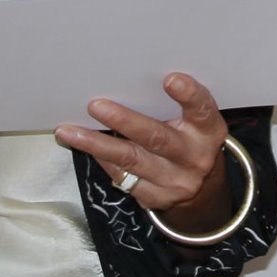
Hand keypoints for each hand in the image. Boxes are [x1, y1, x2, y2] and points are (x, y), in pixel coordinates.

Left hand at [55, 73, 229, 220]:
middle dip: (125, 121)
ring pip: (131, 160)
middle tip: (95, 105)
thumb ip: (172, 105)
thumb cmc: (189, 139)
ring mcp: (174, 181)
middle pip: (157, 138)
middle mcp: (194, 157)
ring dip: (96, 144)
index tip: (170, 79)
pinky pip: (122, 178)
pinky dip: (101, 159)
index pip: (202, 110)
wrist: (202, 190)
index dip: (189, 95)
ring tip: (68, 131)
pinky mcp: (154, 198)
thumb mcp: (194, 122)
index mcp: (207, 131)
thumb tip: (126, 78)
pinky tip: (82, 146)